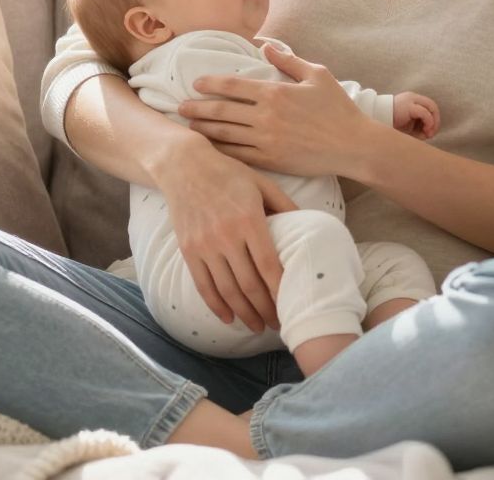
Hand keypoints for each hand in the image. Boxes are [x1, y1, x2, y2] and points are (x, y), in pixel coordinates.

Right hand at [155, 140, 299, 331]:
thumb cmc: (229, 173)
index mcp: (248, 219)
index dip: (281, 291)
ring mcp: (204, 245)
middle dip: (266, 309)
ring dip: (244, 313)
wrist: (184, 166)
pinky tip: (229, 317)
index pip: (268, 265)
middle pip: (249, 284)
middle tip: (279, 325)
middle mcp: (225, 235)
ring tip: (258, 326)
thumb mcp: (262, 183)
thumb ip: (285, 206)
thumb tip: (309, 226)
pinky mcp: (188, 250)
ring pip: (227, 290)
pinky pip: (203, 285)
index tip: (293, 306)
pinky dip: (216, 305)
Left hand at [176, 43, 378, 178]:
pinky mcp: (271, 161)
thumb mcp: (317, 75)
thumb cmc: (338, 109)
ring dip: (203, 129)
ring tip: (188, 126)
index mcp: (275, 92)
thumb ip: (289, 60)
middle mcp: (266, 117)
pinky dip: (220, 151)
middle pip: (221, 111)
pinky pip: (238, 155)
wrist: (353, 146)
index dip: (210, 84)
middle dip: (197, 108)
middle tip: (179, 107)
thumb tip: (266, 46)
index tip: (196, 83)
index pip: (233, 85)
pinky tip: (209, 149)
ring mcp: (266, 141)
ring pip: (225, 134)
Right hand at [393, 91, 439, 139]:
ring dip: (433, 123)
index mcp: (412, 100)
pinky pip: (425, 113)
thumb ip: (418, 127)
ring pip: (431, 108)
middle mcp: (412, 97)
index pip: (430, 106)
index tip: (430, 132)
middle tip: (431, 134)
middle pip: (433, 106)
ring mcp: (411, 100)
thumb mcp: (407, 126)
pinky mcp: (408, 106)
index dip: (434, 119)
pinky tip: (425, 131)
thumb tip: (429, 134)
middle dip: (436, 121)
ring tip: (427, 134)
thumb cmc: (391, 125)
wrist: (375, 121)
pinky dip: (429, 122)